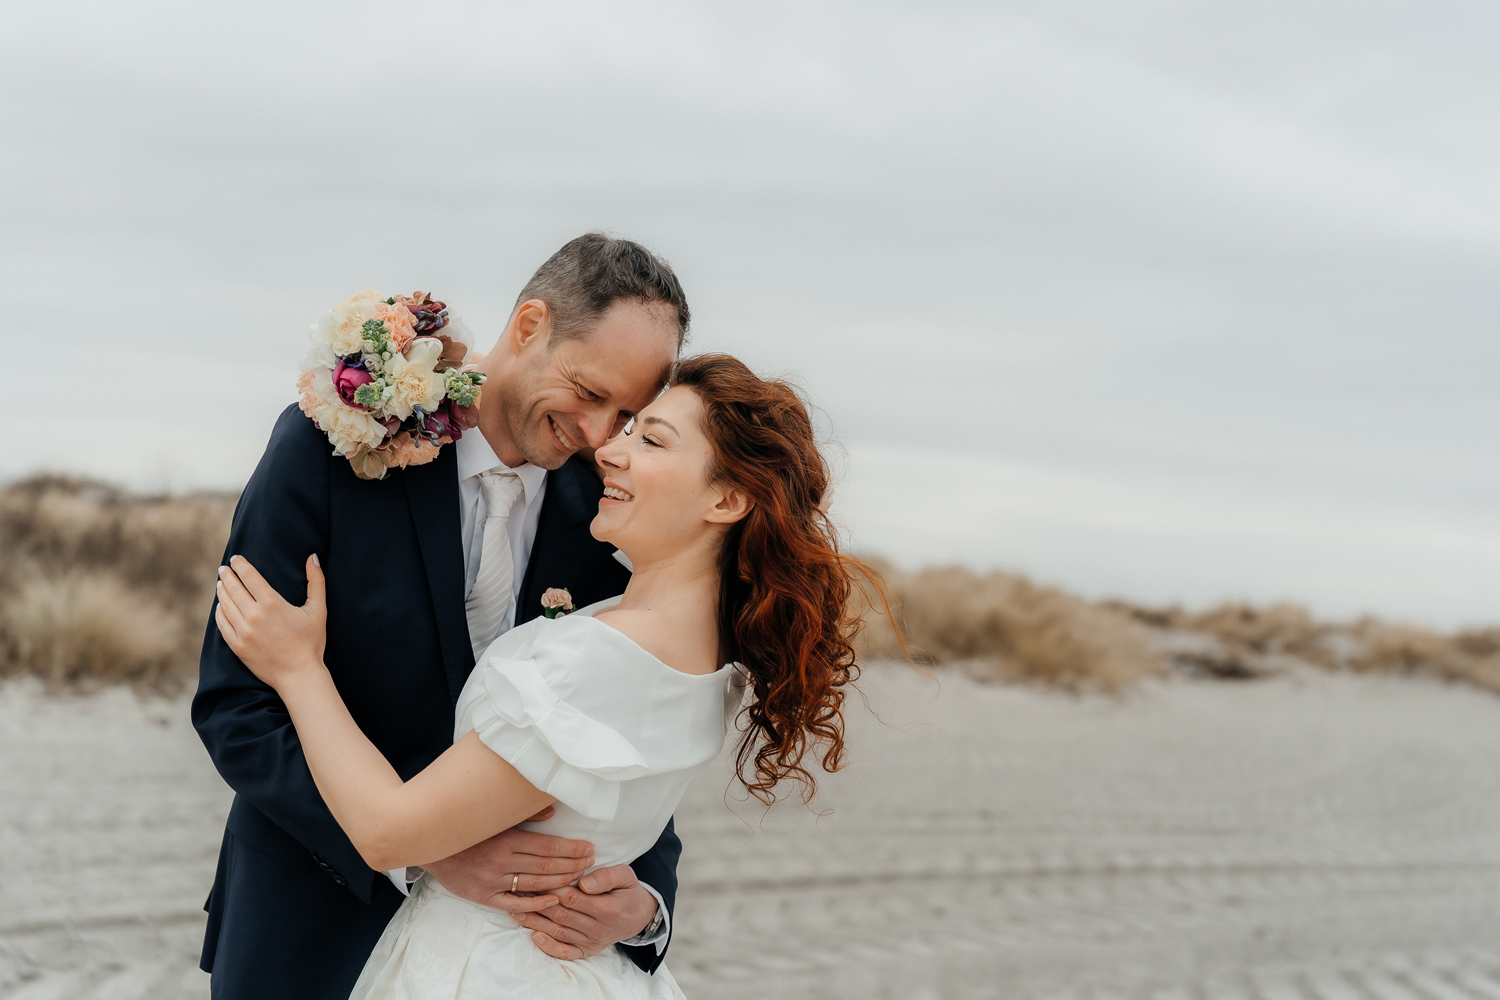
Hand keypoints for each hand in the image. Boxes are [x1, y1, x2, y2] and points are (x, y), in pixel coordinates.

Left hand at [215, 554, 326, 688]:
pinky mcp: (237, 646)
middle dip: (227, 575)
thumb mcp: (318, 610)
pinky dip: (219, 612)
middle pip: (233, 588)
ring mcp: (243, 632)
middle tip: (223, 569)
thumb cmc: (311, 642)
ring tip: (221, 584)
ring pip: (225, 605)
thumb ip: (316, 581)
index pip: (249, 576)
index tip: (236, 559)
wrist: (299, 675)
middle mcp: (254, 616)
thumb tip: (313, 557)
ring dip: (222, 592)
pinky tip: (220, 607)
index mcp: (273, 604)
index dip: (240, 565)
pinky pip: (222, 624)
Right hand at [421, 817, 595, 914]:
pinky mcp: (483, 896)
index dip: (572, 849)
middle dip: (573, 865)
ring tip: (579, 878)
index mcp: (506, 838)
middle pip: (546, 866)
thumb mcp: (493, 817)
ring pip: (535, 884)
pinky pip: (514, 903)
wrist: (430, 845)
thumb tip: (552, 813)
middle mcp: (501, 861)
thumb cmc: (467, 829)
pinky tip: (554, 900)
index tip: (589, 848)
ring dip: (561, 882)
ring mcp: (492, 881)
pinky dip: (536, 903)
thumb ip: (524, 815)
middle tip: (591, 862)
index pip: (548, 846)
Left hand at [510, 864, 658, 959]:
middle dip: (537, 902)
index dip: (551, 887)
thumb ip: (606, 877)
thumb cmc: (627, 891)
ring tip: (515, 909)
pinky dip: (548, 946)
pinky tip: (533, 935)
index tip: (535, 876)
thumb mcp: (626, 876)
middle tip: (518, 890)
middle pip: (561, 914)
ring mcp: (591, 942)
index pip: (572, 897)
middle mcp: (598, 929)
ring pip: (558, 931)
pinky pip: (565, 952)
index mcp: (607, 909)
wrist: (637, 916)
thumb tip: (584, 883)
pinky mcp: (586, 951)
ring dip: (535, 922)